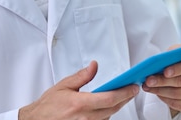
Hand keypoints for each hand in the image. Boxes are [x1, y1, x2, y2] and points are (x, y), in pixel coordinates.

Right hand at [19, 61, 139, 119]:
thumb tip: (94, 66)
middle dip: (124, 99)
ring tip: (119, 97)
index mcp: (80, 104)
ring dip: (115, 107)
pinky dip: (105, 115)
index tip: (132, 87)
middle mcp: (85, 118)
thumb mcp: (63, 86)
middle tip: (131, 90)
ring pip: (108, 117)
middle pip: (113, 109)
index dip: (124, 93)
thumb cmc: (48, 106)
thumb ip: (82, 76)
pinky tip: (105, 108)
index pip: (109, 99)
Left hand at [142, 37, 180, 115]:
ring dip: (160, 91)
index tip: (165, 71)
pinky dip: (165, 99)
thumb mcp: (175, 53)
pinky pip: (179, 105)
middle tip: (148, 81)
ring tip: (147, 87)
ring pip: (178, 94)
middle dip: (162, 81)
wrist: (177, 79)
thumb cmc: (175, 63)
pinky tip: (157, 94)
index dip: (178, 69)